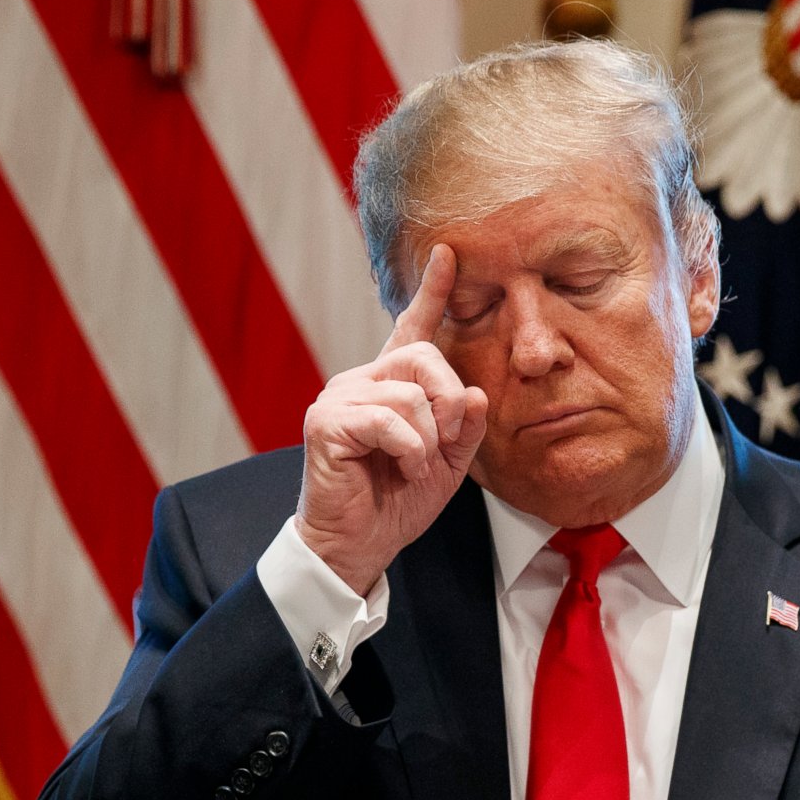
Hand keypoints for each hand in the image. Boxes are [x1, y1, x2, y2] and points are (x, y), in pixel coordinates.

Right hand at [294, 246, 489, 595]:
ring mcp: (339, 397)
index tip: (448, 254)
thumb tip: (474, 393)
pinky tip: (401, 469)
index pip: (411, 329)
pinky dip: (408, 450)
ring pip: (410, 394)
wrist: (357, 545)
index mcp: (389, 386)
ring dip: (427, 439)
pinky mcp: (326, 422)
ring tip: (414, 467)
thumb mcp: (447, 464)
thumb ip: (464, 428)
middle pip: (423, 358)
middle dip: (447, 402)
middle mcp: (360, 381)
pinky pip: (388, 420)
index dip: (431, 292)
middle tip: (442, 443)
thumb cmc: (396, 503)